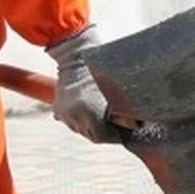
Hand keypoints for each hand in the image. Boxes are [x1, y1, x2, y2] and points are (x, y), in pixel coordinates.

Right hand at [45, 25, 119, 143]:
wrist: (75, 56)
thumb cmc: (100, 70)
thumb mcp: (116, 90)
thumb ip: (123, 111)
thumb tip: (136, 126)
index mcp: (86, 111)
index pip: (101, 136)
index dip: (114, 136)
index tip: (122, 132)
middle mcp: (72, 115)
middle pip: (91, 135)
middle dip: (104, 132)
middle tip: (115, 125)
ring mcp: (63, 113)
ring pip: (81, 130)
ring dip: (91, 126)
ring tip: (102, 116)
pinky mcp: (58, 110)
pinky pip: (72, 122)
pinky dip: (81, 120)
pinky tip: (90, 111)